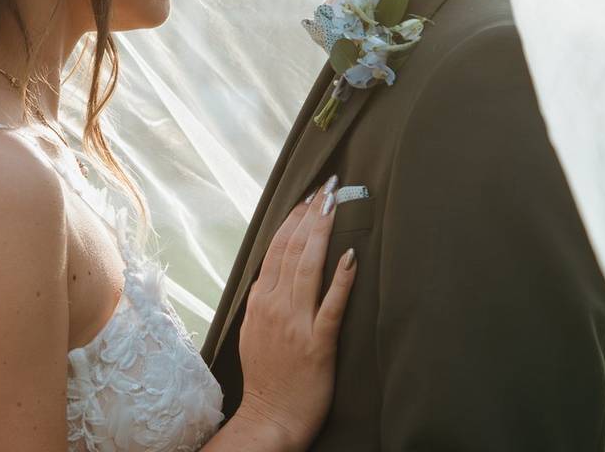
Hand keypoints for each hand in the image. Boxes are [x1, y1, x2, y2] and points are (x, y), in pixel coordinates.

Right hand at [236, 175, 356, 451]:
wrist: (269, 417)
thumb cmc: (266, 376)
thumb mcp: (253, 329)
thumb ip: (264, 298)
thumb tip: (274, 270)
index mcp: (260, 300)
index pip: (277, 248)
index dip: (294, 218)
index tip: (308, 196)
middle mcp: (275, 305)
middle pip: (293, 249)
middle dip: (311, 214)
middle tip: (328, 187)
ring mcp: (296, 323)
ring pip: (308, 267)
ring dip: (322, 232)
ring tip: (335, 204)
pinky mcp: (317, 343)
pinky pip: (331, 305)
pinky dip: (341, 280)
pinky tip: (350, 257)